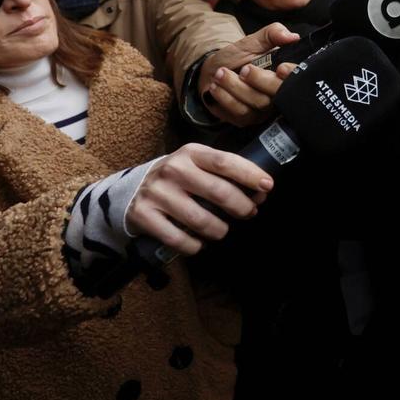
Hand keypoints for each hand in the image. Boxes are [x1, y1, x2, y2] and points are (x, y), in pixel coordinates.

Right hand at [126, 143, 273, 256]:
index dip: (250, 175)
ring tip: (222, 230)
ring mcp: (157, 193)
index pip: (225, 162)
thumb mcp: (197, 165)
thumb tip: (260, 191)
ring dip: (220, 230)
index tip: (267, 186)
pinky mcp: (144, 215)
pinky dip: (195, 246)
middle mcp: (173, 170)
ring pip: (201, 220)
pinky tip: (199, 243)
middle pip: (219, 192)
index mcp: (191, 153)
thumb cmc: (178, 178)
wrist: (132, 190)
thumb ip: (225, 174)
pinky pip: (179, 239)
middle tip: (249, 213)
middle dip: (241, 207)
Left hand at [200, 23, 299, 125]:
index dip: (291, 76)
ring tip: (221, 73)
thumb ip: (272, 34)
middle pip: (276, 95)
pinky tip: (216, 86)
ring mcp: (262, 110)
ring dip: (235, 87)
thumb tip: (292, 36)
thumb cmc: (237, 57)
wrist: (214, 71)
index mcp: (284, 76)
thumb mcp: (253, 41)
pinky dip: (225, 98)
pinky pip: (240, 113)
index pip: (297, 80)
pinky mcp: (246, 120)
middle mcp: (277, 96)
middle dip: (258, 80)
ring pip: (256, 104)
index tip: (281, 67)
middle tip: (243, 69)